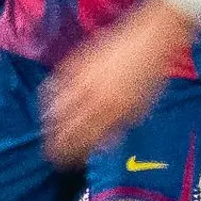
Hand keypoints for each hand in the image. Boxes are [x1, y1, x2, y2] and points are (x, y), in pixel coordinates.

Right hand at [45, 1, 194, 162]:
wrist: (150, 36)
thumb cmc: (153, 73)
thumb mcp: (142, 105)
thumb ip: (120, 125)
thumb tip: (103, 144)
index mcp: (111, 109)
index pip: (82, 139)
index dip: (71, 154)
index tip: (65, 164)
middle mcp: (91, 96)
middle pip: (63, 126)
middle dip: (55, 143)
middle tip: (51, 154)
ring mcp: (80, 78)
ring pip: (54, 106)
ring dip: (48, 122)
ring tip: (47, 131)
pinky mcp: (74, 62)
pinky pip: (54, 85)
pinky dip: (49, 97)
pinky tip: (49, 103)